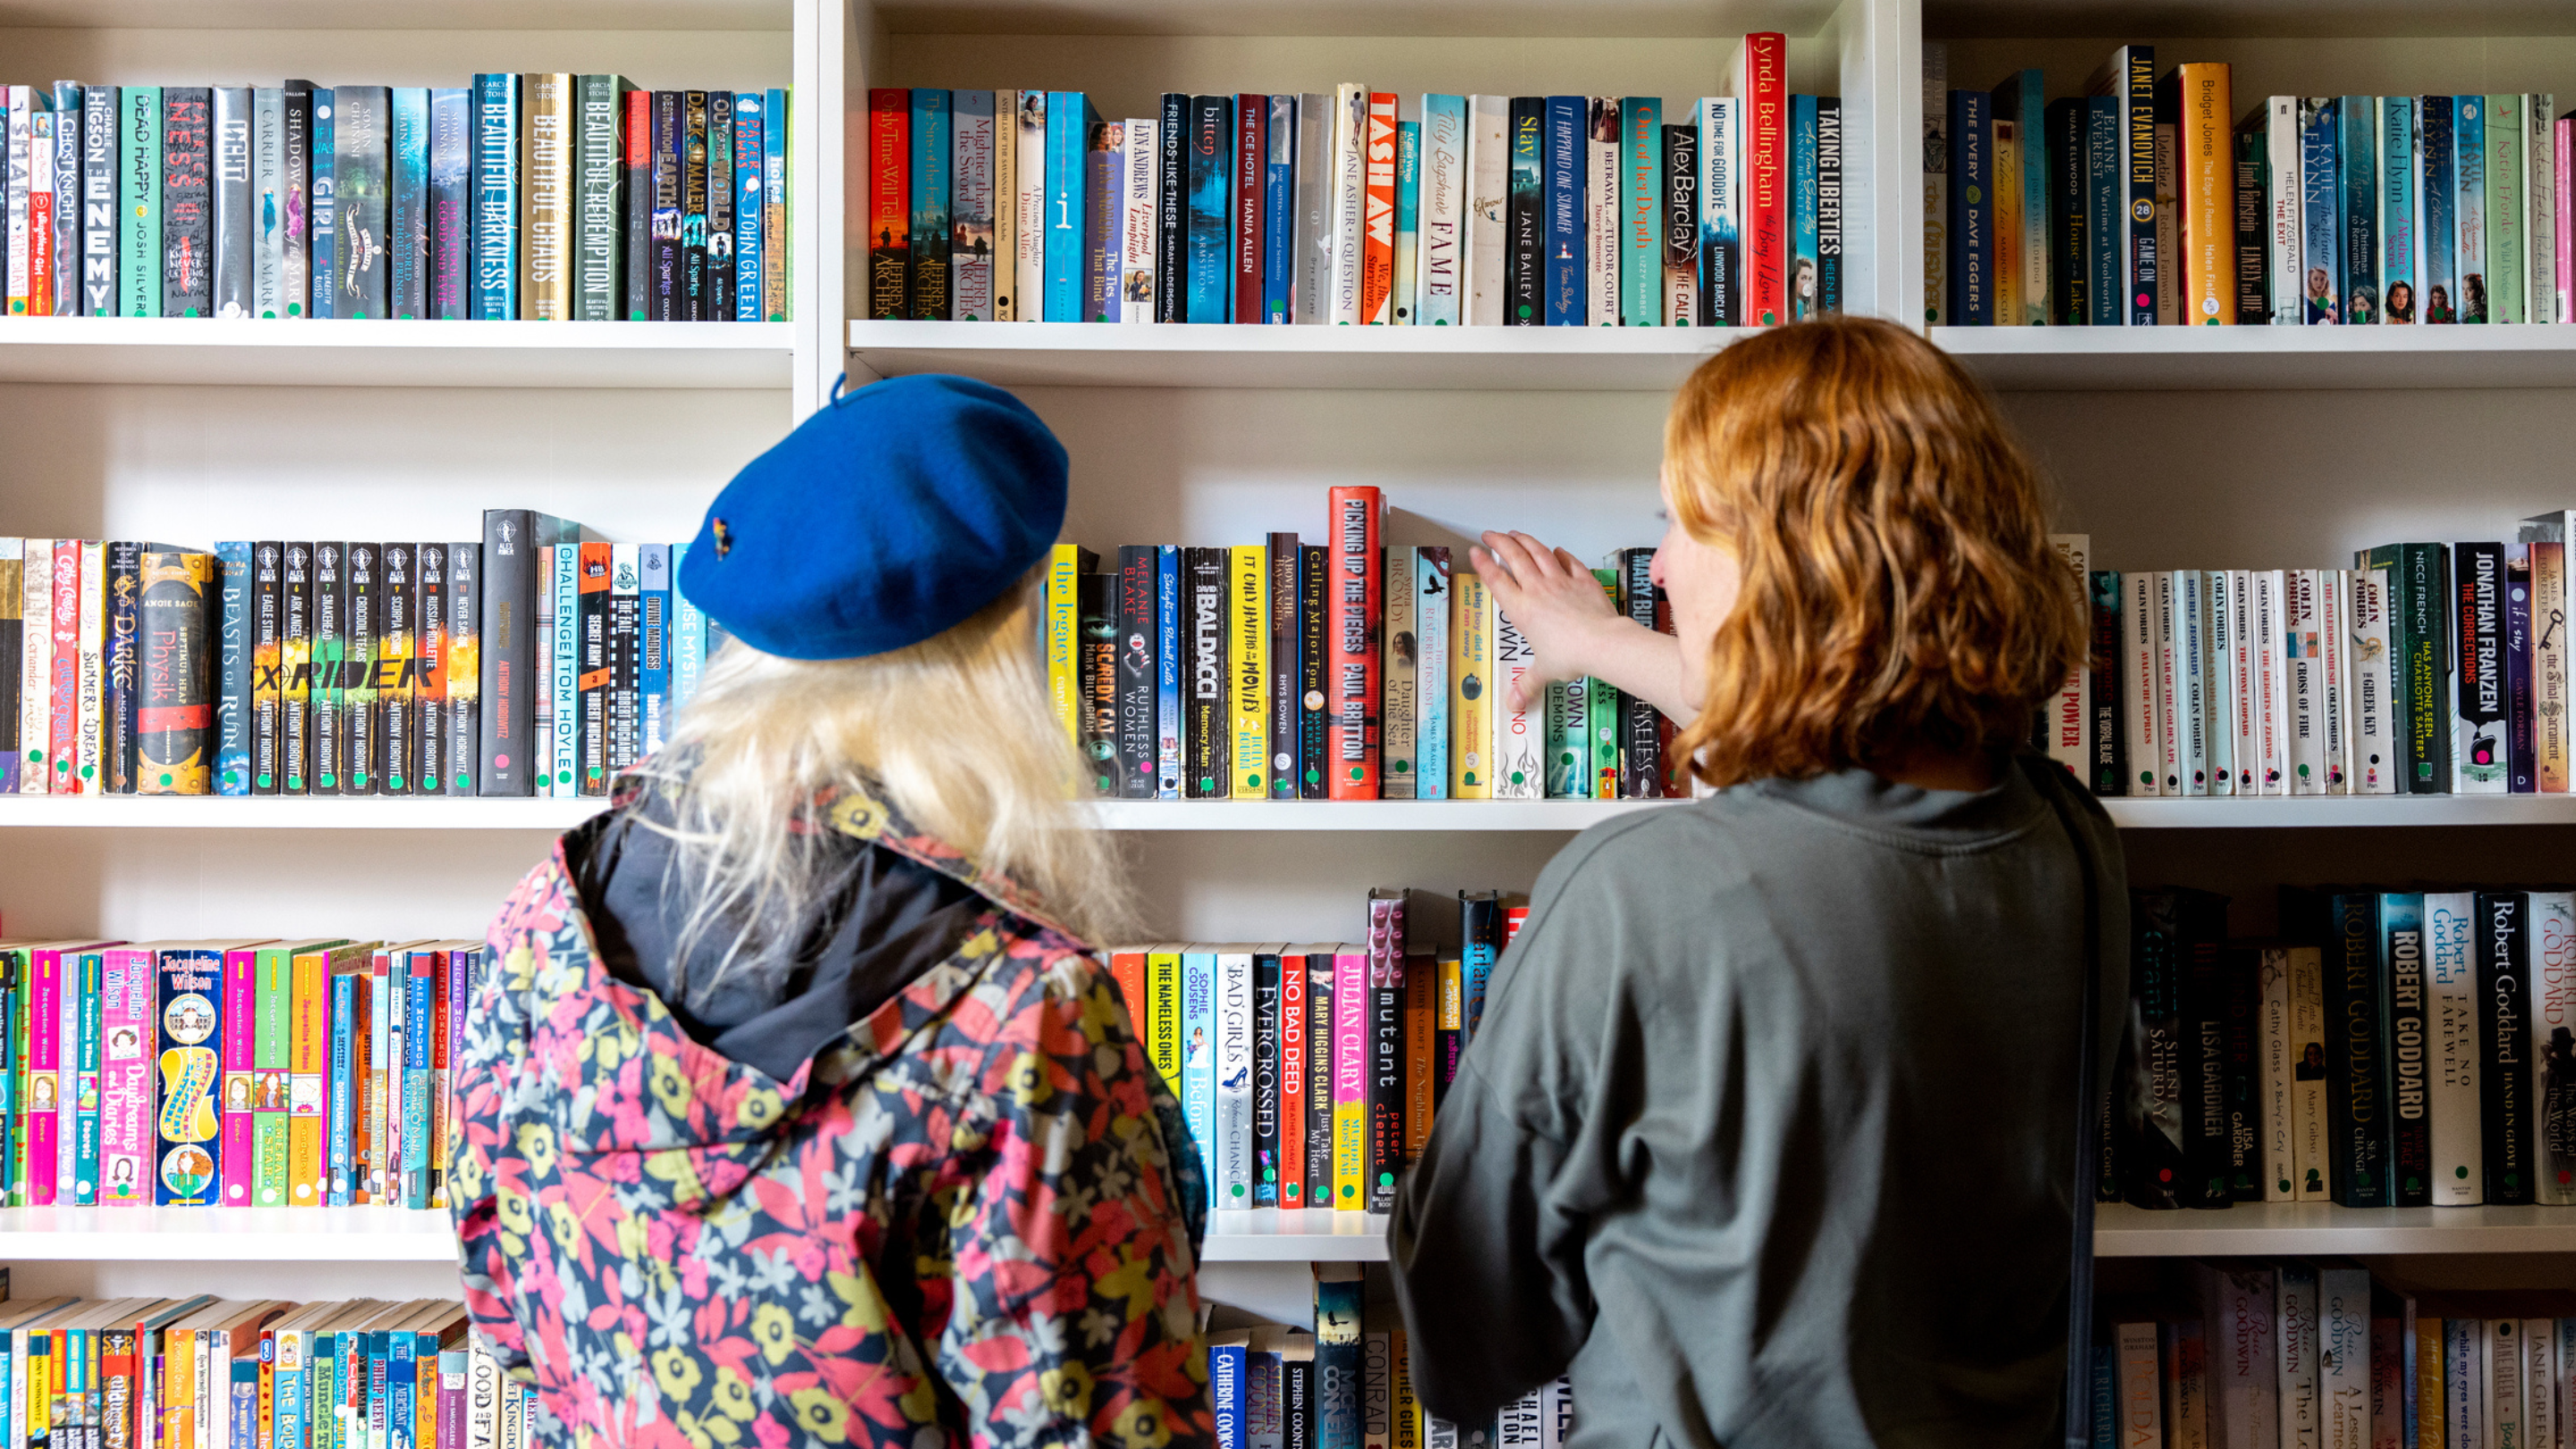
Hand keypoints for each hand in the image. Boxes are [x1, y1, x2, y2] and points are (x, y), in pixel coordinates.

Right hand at [1471, 531, 1622, 712]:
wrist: (1603, 643)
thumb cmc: (1571, 655)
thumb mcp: (1544, 672)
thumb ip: (1527, 685)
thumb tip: (1514, 705)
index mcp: (1522, 610)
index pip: (1497, 581)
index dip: (1484, 564)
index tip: (1475, 552)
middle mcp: (1538, 590)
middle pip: (1515, 557)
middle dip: (1500, 542)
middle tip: (1491, 534)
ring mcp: (1561, 581)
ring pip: (1538, 552)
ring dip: (1525, 540)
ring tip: (1516, 534)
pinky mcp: (1582, 580)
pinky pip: (1569, 561)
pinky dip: (1560, 554)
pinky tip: (1556, 550)